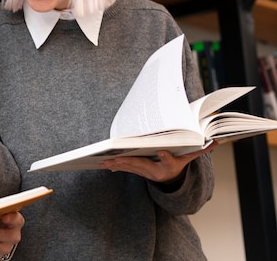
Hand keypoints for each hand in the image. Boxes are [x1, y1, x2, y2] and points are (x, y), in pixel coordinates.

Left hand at [99, 141, 217, 182]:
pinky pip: (124, 168)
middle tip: (118, 158)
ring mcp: (144, 171)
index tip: (162, 151)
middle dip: (129, 162)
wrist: (169, 180)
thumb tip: (216, 141)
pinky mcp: (136, 170)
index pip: (169, 160)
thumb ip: (200, 150)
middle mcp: (155, 170)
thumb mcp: (188, 158)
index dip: (166, 156)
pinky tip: (104, 163)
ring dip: (116, 164)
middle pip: (142, 165)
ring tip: (104, 162)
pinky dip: (114, 166)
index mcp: (169, 165)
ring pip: (129, 167)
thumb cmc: (177, 165)